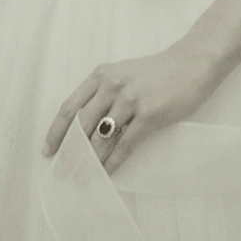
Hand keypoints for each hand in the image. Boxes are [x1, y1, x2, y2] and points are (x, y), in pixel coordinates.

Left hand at [42, 42, 220, 175]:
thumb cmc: (157, 72)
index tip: (48, 150)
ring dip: (88, 161)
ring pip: (101, 137)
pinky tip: (106, 173)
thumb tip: (84, 127)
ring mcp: (130, 99)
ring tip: (81, 178)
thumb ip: (103, 94)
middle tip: (61, 171)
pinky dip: (113, 162)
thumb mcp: (123, 75)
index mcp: (101, 75)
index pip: (70, 106)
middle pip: (81, 125)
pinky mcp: (149, 114)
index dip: (56, 131)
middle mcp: (112, 85)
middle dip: (68, 151)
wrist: (191, 63)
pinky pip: (125, 144)